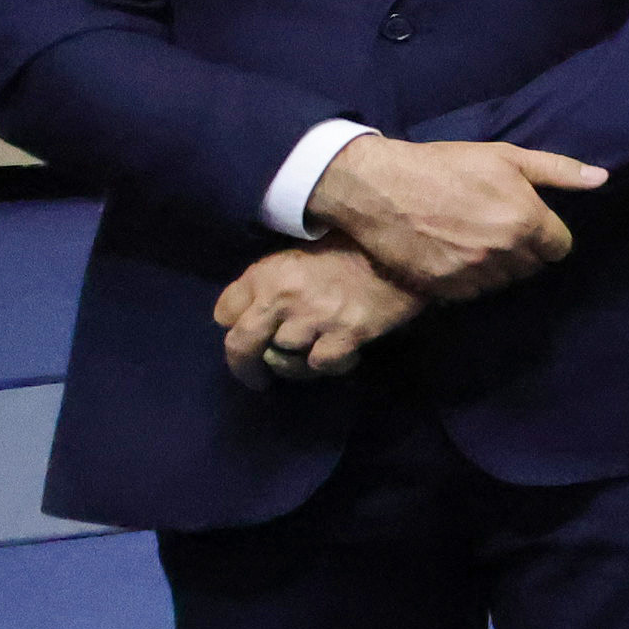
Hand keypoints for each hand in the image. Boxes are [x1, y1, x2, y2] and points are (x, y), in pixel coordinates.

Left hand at [216, 242, 419, 383]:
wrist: (404, 249)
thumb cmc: (352, 248)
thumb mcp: (300, 254)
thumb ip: (274, 282)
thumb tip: (256, 315)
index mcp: (268, 272)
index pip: (224, 311)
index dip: (235, 326)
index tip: (248, 335)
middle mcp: (282, 295)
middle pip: (241, 344)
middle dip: (245, 367)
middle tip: (256, 379)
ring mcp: (313, 316)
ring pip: (284, 360)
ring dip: (297, 364)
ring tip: (314, 355)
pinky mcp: (345, 333)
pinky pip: (321, 365)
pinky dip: (332, 364)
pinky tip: (346, 354)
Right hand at [307, 134, 602, 302]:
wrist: (379, 187)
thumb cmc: (444, 165)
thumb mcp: (505, 156)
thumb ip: (557, 170)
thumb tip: (602, 179)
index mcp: (525, 220)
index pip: (560, 248)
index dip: (548, 237)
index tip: (531, 225)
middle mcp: (503, 251)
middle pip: (532, 267)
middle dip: (523, 252)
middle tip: (497, 230)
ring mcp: (472, 273)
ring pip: (503, 283)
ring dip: (496, 269)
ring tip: (475, 243)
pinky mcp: (442, 288)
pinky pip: (471, 294)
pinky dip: (467, 281)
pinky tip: (453, 257)